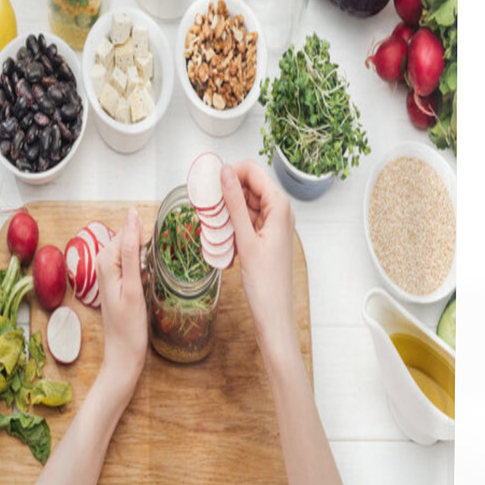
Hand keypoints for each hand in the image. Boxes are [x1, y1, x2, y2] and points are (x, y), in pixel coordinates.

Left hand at [95, 208, 147, 391]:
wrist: (123, 354)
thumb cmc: (129, 326)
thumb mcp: (132, 286)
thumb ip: (131, 250)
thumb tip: (132, 217)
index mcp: (105, 260)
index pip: (129, 231)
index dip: (148, 235)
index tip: (162, 249)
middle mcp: (104, 262)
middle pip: (132, 239)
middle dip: (148, 245)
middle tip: (161, 265)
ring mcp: (111, 271)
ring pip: (135, 250)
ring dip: (149, 256)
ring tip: (157, 273)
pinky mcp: (119, 280)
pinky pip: (135, 262)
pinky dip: (146, 266)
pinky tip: (153, 278)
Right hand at [221, 160, 298, 361]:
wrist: (273, 314)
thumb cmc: (265, 282)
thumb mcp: (245, 239)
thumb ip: (234, 204)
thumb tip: (225, 173)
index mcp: (279, 206)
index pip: (252, 170)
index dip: (230, 172)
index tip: (208, 184)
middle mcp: (279, 211)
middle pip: (247, 186)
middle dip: (225, 193)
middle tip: (204, 207)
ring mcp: (272, 224)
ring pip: (244, 205)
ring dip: (226, 212)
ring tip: (212, 227)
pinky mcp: (265, 237)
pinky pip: (244, 222)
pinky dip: (231, 227)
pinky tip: (221, 241)